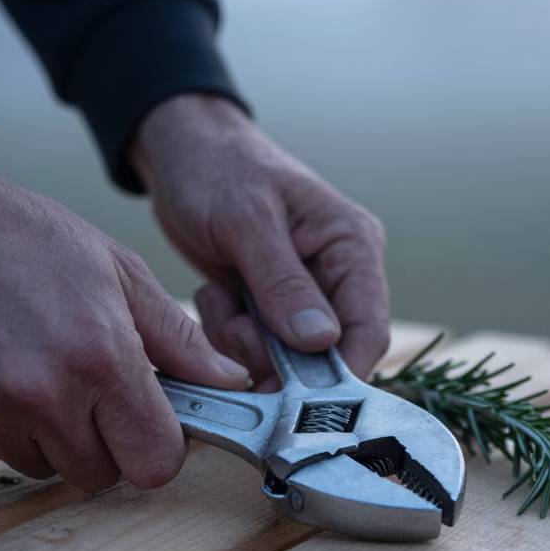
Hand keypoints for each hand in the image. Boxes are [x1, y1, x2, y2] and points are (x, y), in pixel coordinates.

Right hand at [0, 161, 248, 490]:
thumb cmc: (20, 237)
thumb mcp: (116, 271)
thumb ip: (177, 338)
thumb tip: (228, 379)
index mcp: (100, 356)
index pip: (155, 462)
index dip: (158, 446)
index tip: (150, 424)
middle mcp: (43, 394)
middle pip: (100, 475)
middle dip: (104, 442)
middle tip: (89, 389)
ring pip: (43, 468)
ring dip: (49, 436)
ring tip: (36, 369)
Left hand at [130, 94, 389, 386]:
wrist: (179, 151)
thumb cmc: (216, 167)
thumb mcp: (246, 220)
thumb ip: (283, 282)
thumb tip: (323, 342)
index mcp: (352, 245)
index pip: (369, 329)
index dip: (341, 375)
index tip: (296, 399)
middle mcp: (338, 273)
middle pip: (327, 354)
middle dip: (277, 357)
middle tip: (236, 329)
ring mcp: (305, 292)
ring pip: (287, 358)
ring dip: (246, 345)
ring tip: (221, 301)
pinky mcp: (271, 304)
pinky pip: (258, 347)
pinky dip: (230, 335)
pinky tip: (217, 297)